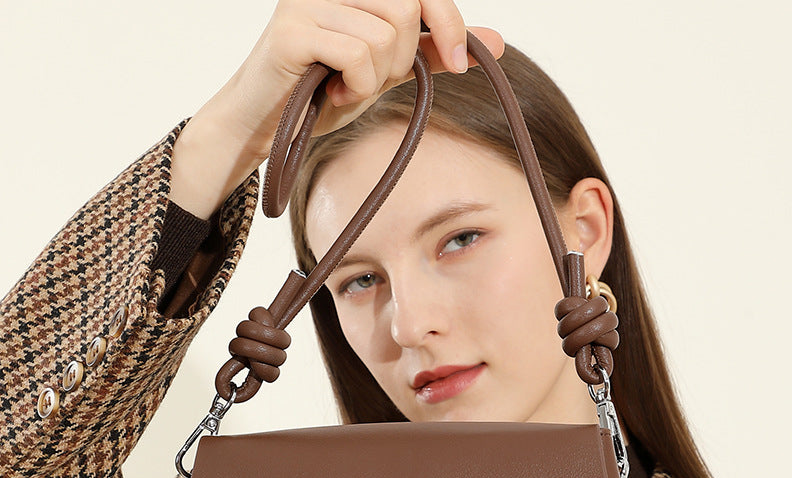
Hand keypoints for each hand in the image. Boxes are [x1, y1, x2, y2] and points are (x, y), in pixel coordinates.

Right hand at [216, 0, 504, 156]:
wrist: (268, 126)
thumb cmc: (324, 94)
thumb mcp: (390, 70)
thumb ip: (435, 51)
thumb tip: (496, 43)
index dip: (449, 21)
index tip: (458, 63)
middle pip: (407, 8)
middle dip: (402, 57)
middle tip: (372, 80)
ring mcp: (308, 1)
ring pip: (384, 35)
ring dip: (374, 78)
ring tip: (346, 88)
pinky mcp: (292, 29)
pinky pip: (357, 54)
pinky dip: (356, 86)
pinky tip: (333, 93)